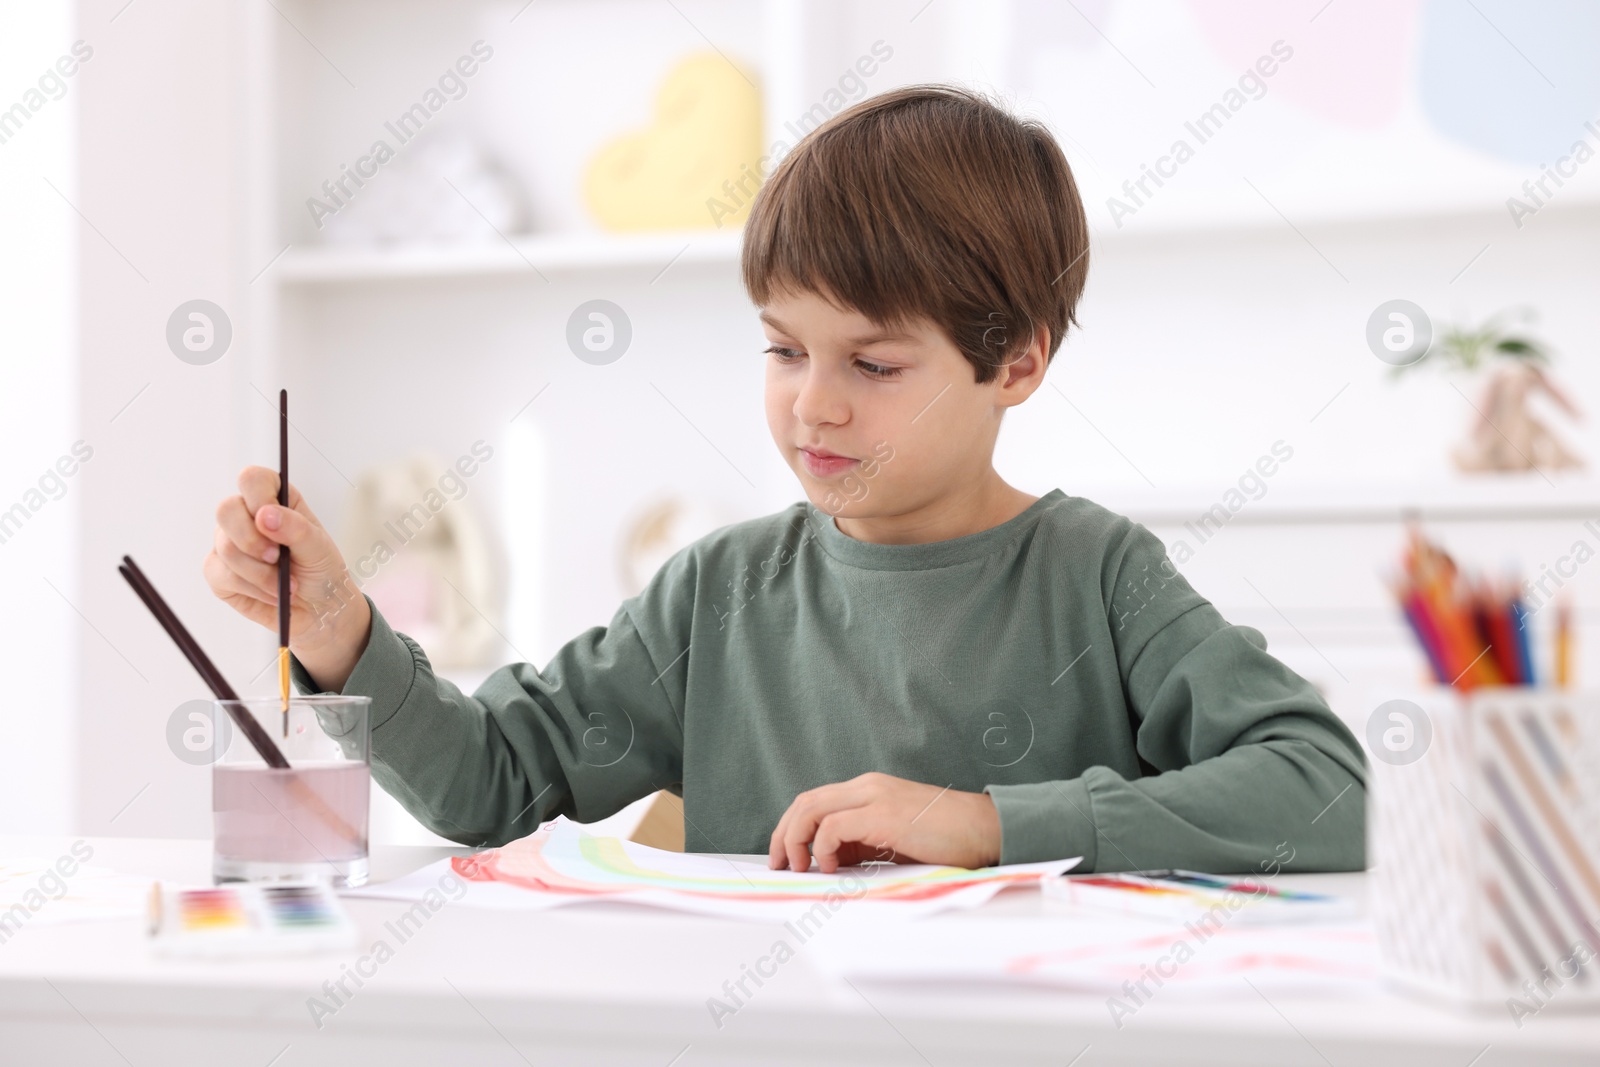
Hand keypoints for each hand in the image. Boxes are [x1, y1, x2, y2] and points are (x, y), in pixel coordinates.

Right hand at [203, 466, 370, 690]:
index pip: (252, 479)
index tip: (272, 522)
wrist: (318, 611)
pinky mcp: (219, 572)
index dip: (258, 498)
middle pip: (226, 510)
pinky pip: (220, 575)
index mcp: (275, 499)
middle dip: (252, 540)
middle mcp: (247, 516)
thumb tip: (264, 515)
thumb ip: (296, 528)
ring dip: (260, 574)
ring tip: (287, 586)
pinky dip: (251, 589)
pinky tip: (272, 594)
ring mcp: (228, 543)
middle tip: (278, 559)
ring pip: (226, 548)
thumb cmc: (321, 572)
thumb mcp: (320, 548)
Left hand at [767, 772, 1001, 872]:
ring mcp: (875, 797)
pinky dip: (823, 846)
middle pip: (806, 801)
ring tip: (799, 866)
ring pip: (812, 809)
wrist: (985, 830)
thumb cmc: (946, 839)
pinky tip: (832, 866)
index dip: (790, 827)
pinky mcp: (884, 814)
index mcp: (869, 790)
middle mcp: (868, 787)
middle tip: (779, 864)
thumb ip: (862, 843)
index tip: (784, 856)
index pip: (814, 801)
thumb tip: (830, 861)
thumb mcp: (893, 839)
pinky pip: (834, 826)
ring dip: (795, 839)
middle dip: (783, 833)